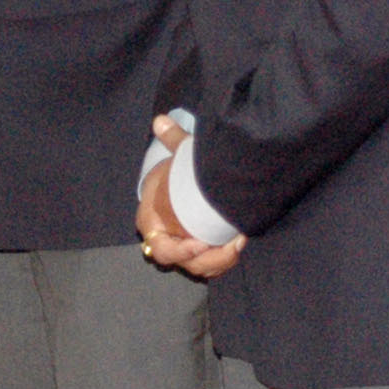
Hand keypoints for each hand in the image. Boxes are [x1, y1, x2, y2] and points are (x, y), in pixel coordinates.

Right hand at [136, 115, 245, 277]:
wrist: (194, 181)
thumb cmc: (184, 171)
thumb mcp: (182, 155)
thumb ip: (173, 140)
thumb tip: (161, 120)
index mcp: (152, 221)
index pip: (162, 249)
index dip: (180, 251)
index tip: (201, 242)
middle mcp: (166, 239)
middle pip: (186, 263)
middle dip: (209, 257)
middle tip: (229, 245)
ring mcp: (184, 248)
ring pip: (201, 268)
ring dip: (219, 260)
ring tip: (236, 243)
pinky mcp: (200, 251)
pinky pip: (209, 265)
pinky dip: (223, 259)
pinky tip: (236, 242)